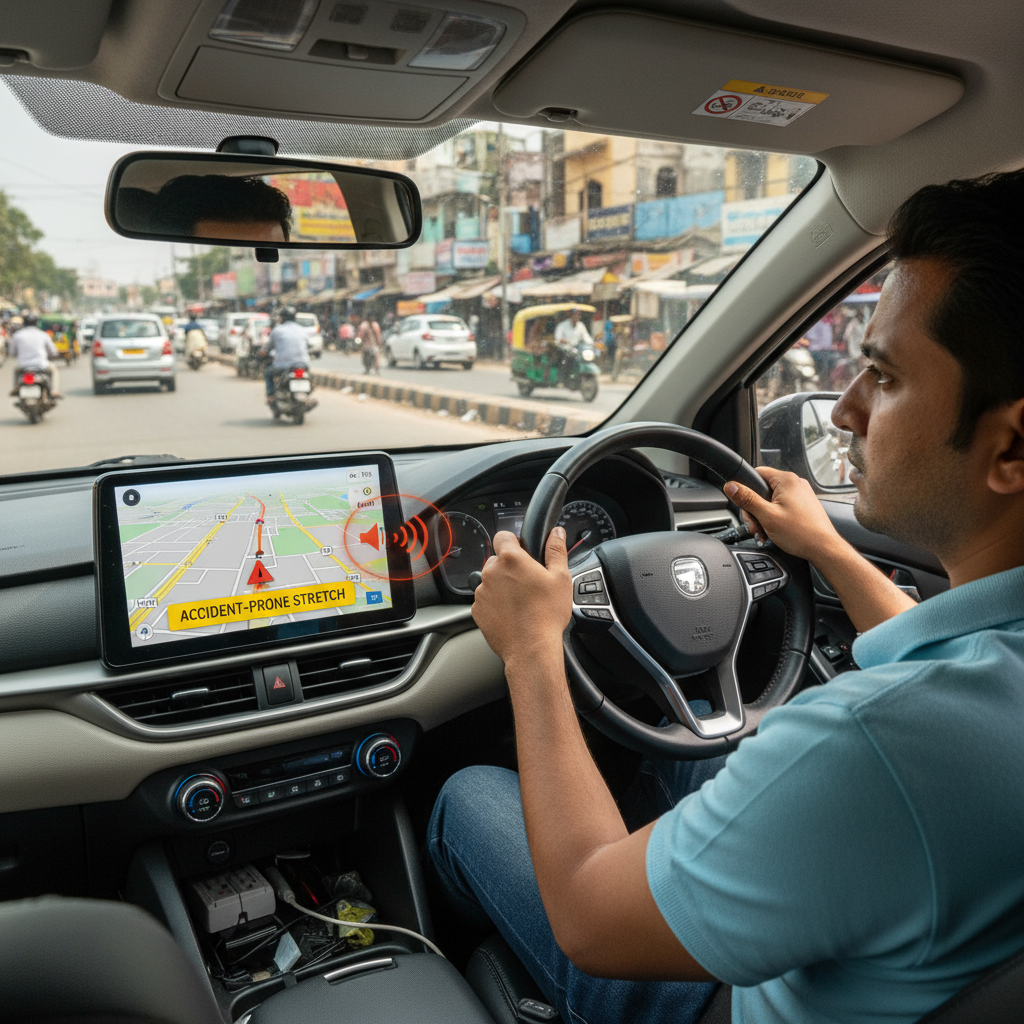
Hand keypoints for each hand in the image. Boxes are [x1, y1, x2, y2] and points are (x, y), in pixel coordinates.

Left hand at [472, 528, 572, 668]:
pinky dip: (495, 604)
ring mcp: (481, 592)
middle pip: (497, 560)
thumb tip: (556, 533)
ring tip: (521, 602)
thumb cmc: (546, 615)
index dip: (513, 542)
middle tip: (527, 583)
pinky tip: (512, 613)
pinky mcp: (477, 610)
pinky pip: (485, 600)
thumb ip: (556, 550)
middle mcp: (491, 572)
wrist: (531, 648)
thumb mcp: (560, 578)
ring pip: (490, 581)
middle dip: (509, 567)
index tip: (522, 552)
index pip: (503, 536)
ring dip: (502, 586)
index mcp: (511, 559)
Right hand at [724, 468, 842, 562]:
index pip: (757, 473)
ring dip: (763, 517)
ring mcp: (800, 495)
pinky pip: (781, 507)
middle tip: (755, 525)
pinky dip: (774, 518)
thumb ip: (747, 499)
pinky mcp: (803, 505)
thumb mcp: (767, 516)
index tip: (743, 503)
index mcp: (786, 480)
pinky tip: (772, 532)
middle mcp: (795, 484)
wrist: (824, 549)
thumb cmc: (801, 533)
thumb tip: (731, 486)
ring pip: (771, 501)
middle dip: (754, 509)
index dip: (746, 489)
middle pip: (762, 490)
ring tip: (764, 532)